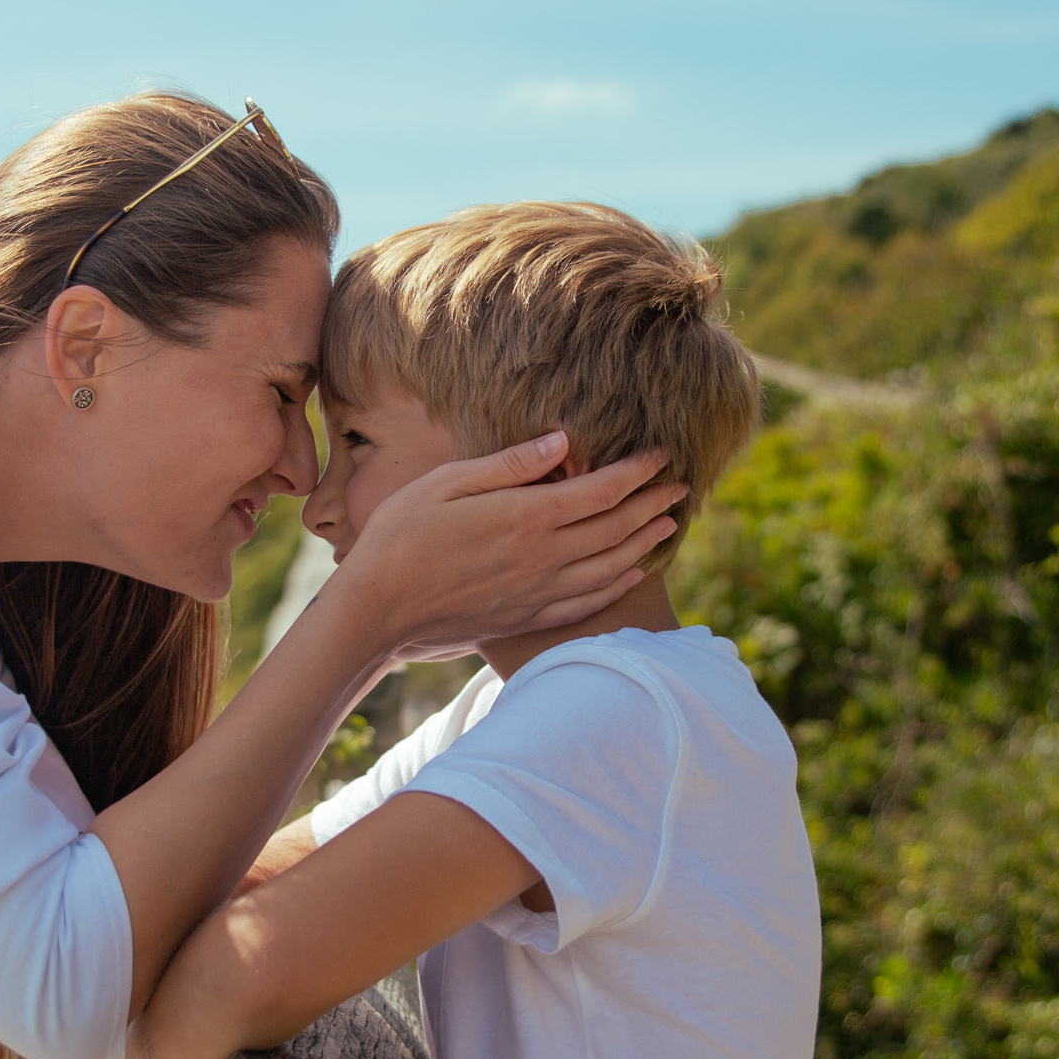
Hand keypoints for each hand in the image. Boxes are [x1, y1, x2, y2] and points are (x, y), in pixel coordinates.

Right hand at [328, 437, 687, 659]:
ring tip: (667, 525)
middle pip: (615, 528)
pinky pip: (587, 602)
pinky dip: (616, 585)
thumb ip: (508, 464)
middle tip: (679, 487)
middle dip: (652, 504)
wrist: (378, 608)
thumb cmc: (401, 535)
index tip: (659, 455)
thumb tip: (562, 442)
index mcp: (526, 516)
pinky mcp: (526, 616)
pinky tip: (629, 575)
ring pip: (609, 566)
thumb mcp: (446, 483)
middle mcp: (542, 557)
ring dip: (644, 543)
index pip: (600, 490)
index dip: (636, 471)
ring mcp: (537, 591)